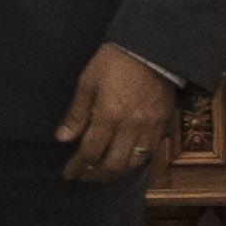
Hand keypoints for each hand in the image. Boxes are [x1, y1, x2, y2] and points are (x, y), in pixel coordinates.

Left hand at [56, 45, 176, 182]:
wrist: (152, 49)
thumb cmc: (115, 61)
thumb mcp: (88, 82)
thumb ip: (77, 113)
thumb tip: (63, 138)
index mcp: (108, 116)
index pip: (90, 152)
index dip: (77, 166)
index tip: (68, 173)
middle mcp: (130, 127)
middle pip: (112, 164)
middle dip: (95, 175)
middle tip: (83, 175)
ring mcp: (148, 128)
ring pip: (133, 163)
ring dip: (115, 173)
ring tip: (102, 173)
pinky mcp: (161, 124)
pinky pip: (149, 153)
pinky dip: (135, 162)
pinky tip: (124, 161)